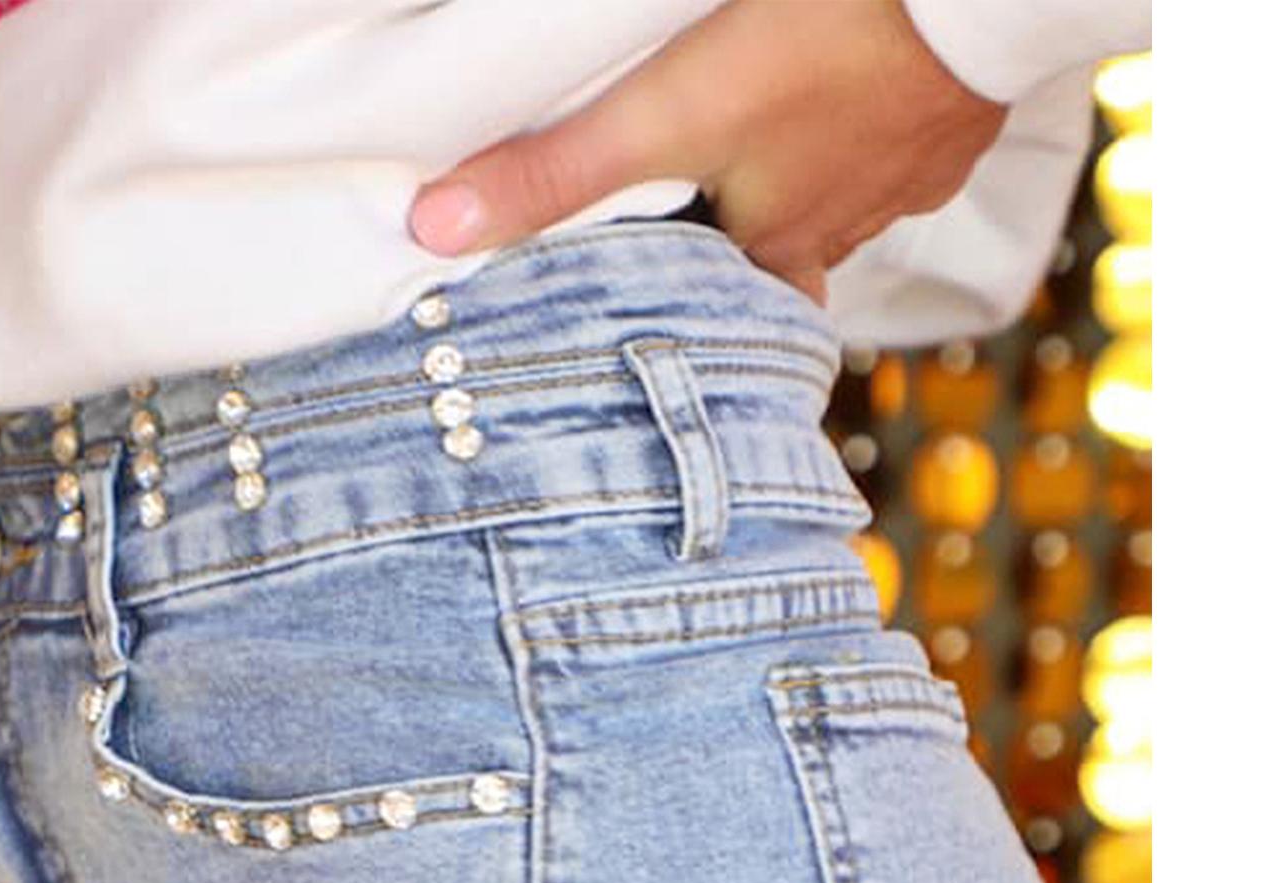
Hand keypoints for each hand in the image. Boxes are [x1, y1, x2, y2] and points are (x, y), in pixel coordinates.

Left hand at [407, 0, 1006, 305]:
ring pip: (845, 189)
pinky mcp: (956, 109)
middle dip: (752, 237)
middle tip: (715, 219)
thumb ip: (559, 174)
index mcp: (783, 245)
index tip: (682, 322)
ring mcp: (913, 169)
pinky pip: (905, 130)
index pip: (741, 316)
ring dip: (811, 169)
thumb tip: (436, 231)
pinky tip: (857, 83)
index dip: (709, 319)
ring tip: (775, 144)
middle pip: (789, 253)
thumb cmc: (824, 50)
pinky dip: (875, 114)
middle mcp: (850, 227)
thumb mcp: (668, 116)